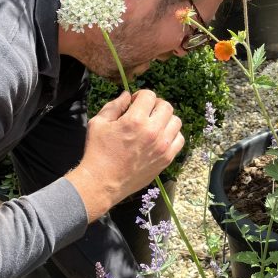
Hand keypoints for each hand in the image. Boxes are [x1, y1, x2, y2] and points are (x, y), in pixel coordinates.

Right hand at [66, 89, 183, 220]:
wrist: (102, 182)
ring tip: (154, 124)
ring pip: (176, 121)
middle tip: (146, 112)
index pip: (149, 95)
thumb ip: (114, 106)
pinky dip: (172, 135)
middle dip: (155, 105)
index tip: (135, 103)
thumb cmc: (97, 152)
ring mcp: (162, 146)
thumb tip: (127, 95)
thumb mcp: (98, 123)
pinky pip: (180, 140)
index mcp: (134, 120)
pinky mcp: (166, 159)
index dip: (141, 95)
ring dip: (165, 119)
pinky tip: (161, 137)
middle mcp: (152, 131)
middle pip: (166, 106)